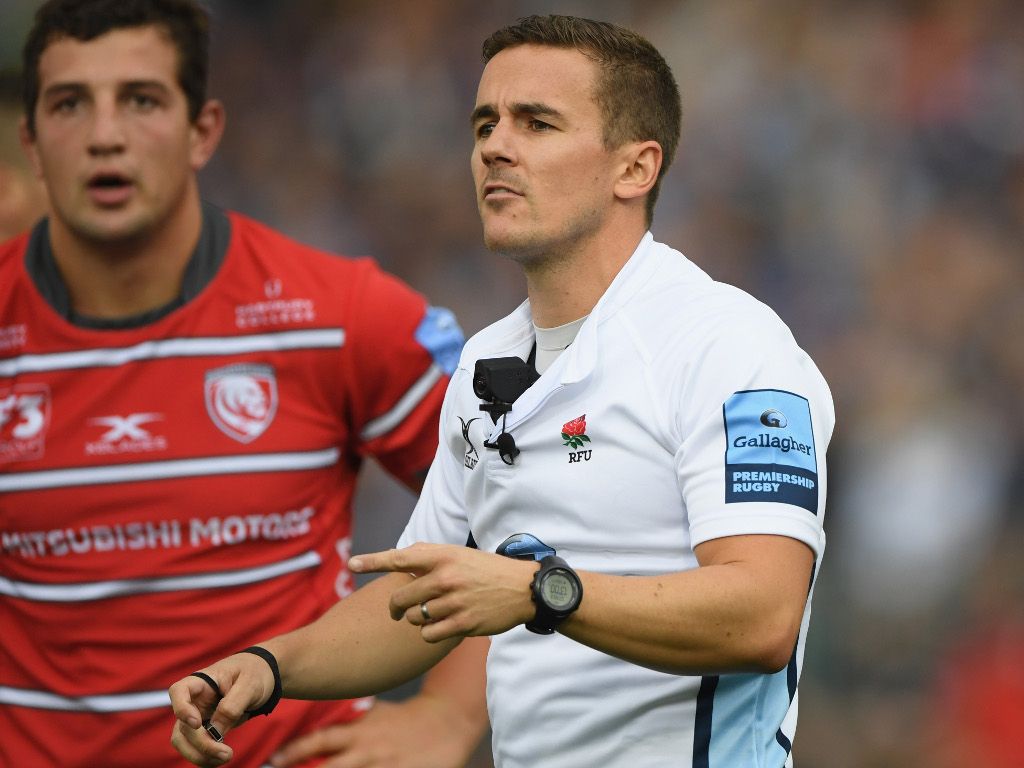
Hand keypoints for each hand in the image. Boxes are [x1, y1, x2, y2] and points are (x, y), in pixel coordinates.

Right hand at [168, 652, 276, 765]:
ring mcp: (197, 715)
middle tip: (226, 753)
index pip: (178, 691)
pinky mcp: (205, 729)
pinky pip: (195, 747)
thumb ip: (232, 706)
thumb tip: (215, 731)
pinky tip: (220, 760)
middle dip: (201, 743)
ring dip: (199, 755)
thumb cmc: (254, 673)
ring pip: (183, 740)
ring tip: (224, 758)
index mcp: (203, 681)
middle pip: (183, 725)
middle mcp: (195, 699)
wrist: (262, 677)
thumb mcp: (250, 685)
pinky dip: (205, 757)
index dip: (181, 709)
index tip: (197, 723)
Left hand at [269, 695, 479, 767]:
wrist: (448, 721)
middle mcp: (368, 751)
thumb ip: (354, 718)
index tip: (273, 759)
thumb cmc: (408, 718)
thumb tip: (328, 717)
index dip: (295, 751)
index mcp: (360, 732)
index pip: (320, 741)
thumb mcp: (378, 711)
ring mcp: (384, 767)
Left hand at [350, 542, 537, 641]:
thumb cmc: (487, 570)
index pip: (400, 558)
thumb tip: (398, 562)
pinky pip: (428, 634)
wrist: (523, 589)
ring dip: (418, 619)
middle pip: (401, 597)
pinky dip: (430, 633)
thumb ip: (430, 558)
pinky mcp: (463, 624)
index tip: (352, 564)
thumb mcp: (460, 555)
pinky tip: (444, 625)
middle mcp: (446, 577)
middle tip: (398, 611)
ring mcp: (454, 602)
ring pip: (414, 618)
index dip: (373, 561)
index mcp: (444, 556)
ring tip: (435, 613)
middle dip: (396, 607)